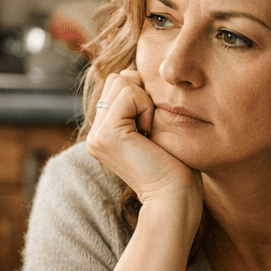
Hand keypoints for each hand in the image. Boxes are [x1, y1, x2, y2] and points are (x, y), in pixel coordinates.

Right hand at [85, 69, 201, 216]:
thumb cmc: (175, 167)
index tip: (152, 127)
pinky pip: (129, 94)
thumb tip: (133, 72)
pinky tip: (148, 135)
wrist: (174, 197)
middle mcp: (95, 134)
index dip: (143, 94)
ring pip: (120, 80)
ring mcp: (97, 135)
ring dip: (144, 101)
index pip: (118, 84)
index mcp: (104, 133)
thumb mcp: (154, 127)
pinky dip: (146, 108)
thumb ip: (139, 103)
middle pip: (117, 78)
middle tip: (151, 129)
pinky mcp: (107, 134)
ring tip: (149, 133)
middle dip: (142, 94)